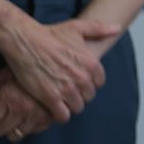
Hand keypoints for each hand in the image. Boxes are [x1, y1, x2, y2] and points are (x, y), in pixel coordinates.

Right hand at [0, 17, 119, 123]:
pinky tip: (52, 108)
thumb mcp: (78, 28)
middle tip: (68, 92)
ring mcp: (67, 89)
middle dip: (80, 95)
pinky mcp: (51, 98)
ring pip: (77, 107)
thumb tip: (117, 28)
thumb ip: (99, 29)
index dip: (89, 83)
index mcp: (92, 63)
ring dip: (70, 106)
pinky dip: (59, 114)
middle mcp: (82, 78)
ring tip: (60, 101)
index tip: (79, 82)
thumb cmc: (50, 34)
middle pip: (88, 96)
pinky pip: (62, 115)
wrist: (26, 42)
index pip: (99, 83)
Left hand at [0, 69, 53, 139]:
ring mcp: (37, 116)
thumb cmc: (27, 65)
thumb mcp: (3, 73)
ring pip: (14, 136)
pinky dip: (29, 126)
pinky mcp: (50, 118)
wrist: (57, 59)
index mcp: (8, 98)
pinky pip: (33, 132)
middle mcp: (22, 110)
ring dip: (10, 128)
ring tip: (12, 117)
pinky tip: (28, 116)